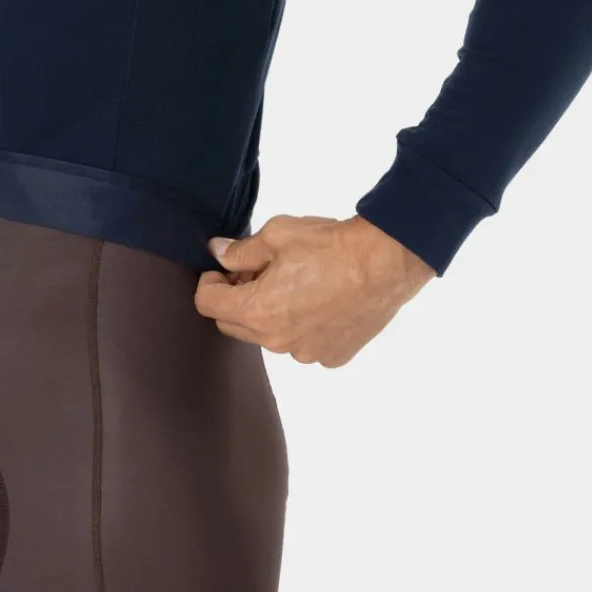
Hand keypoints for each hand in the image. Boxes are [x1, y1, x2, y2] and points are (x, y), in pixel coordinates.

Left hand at [193, 213, 436, 366]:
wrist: (385, 263)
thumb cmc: (330, 245)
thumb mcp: (276, 235)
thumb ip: (239, 251)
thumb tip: (217, 253)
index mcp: (257, 311)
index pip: (207, 304)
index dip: (210, 282)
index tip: (224, 268)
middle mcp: (277, 341)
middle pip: (233, 324)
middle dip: (236, 299)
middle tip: (257, 272)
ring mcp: (306, 353)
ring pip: (269, 336)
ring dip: (270, 315)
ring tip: (294, 284)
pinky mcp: (331, 357)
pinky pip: (302, 345)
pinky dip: (302, 327)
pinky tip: (320, 300)